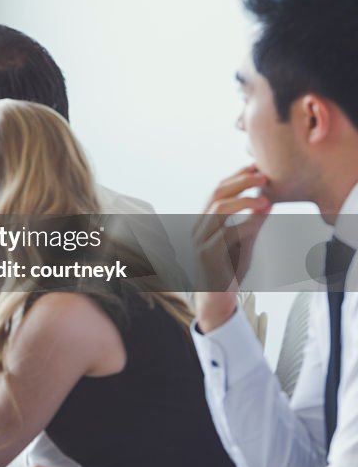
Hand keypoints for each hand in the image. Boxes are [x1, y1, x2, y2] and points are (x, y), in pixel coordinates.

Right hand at [193, 166, 270, 332]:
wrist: (216, 298)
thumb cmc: (229, 270)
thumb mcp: (244, 242)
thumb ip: (251, 223)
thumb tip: (267, 203)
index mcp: (204, 220)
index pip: (218, 190)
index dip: (237, 176)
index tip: (256, 167)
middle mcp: (198, 227)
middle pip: (216, 194)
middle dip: (241, 182)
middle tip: (263, 177)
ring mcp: (200, 240)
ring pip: (218, 210)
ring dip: (244, 201)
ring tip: (265, 199)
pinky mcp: (207, 255)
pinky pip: (225, 234)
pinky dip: (243, 224)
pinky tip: (260, 219)